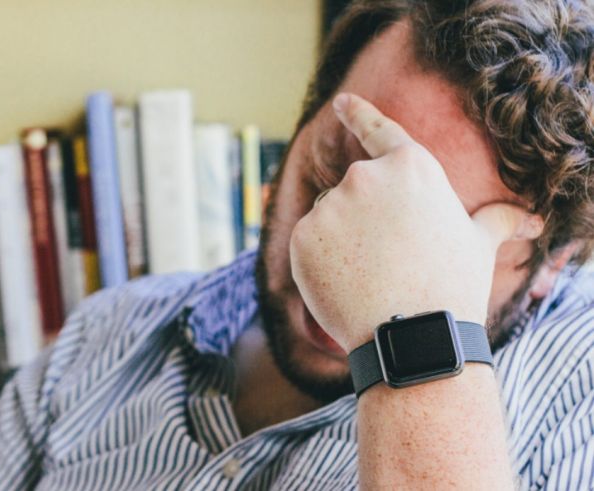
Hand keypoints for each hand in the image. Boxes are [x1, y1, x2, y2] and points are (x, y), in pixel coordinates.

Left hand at [289, 93, 542, 351]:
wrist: (414, 334)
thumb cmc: (451, 286)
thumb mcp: (478, 245)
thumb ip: (494, 220)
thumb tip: (530, 219)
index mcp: (411, 167)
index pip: (379, 130)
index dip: (357, 113)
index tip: (339, 102)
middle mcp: (366, 175)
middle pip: (352, 190)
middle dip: (362, 217)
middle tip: (387, 257)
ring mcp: (331, 204)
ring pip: (327, 216)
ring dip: (339, 238)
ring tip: (369, 273)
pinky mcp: (304, 235)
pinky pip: (307, 242)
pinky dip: (318, 259)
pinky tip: (343, 282)